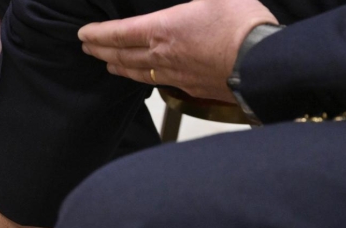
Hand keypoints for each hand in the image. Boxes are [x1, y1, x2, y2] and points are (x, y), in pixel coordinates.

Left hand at [78, 0, 277, 101]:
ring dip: (117, 66)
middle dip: (100, 51)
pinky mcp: (189, 86)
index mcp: (162, 29)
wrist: (263, 61)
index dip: (97, 34)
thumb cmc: (241, 24)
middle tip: (87, 48)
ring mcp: (174, 73)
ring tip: (107, 64)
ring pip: (136, 72)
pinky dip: (142, 77)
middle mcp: (161, 55)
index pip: (119, 33)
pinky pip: (157, 82)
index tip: (83, 34)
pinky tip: (143, 76)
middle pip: (120, 55)